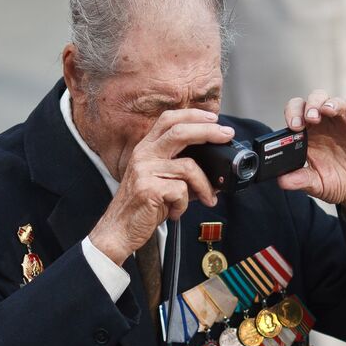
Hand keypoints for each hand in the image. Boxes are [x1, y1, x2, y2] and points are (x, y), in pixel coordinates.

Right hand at [88, 109, 230, 264]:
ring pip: (188, 167)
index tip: (213, 118)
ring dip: (204, 185)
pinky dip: (184, 205)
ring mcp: (144, 171)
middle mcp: (143, 155)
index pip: (168, 119)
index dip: (192, 115)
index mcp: (145, 149)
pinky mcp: (148, 189)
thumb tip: (212, 170)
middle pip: (180, 132)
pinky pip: (181, 191)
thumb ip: (180, 170)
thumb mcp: (160, 181)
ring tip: (208, 198)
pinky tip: (175, 211)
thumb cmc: (142, 207)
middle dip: (208, 131)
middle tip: (227, 135)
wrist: (119, 230)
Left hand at [277, 91, 345, 230]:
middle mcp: (325, 125)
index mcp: (308, 134)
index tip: (293, 126)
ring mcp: (345, 125)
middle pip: (315, 100)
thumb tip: (282, 181)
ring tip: (325, 111)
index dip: (292, 113)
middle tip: (309, 118)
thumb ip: (299, 180)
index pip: (296, 112)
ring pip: (337, 103)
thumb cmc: (335, 182)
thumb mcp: (314, 184)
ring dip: (330, 104)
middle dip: (310, 105)